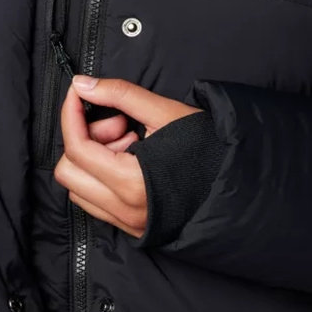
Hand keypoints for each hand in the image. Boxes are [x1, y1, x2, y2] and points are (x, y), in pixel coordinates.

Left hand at [54, 75, 202, 238]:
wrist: (243, 183)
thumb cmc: (210, 148)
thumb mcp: (165, 112)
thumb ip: (120, 94)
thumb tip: (82, 84)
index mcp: (130, 181)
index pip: (77, 146)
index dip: (71, 113)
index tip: (79, 93)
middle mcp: (124, 209)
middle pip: (69, 170)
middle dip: (86, 138)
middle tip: (120, 124)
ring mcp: (128, 222)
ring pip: (79, 188)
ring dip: (94, 159)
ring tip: (132, 142)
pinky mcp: (133, 227)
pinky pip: (96, 202)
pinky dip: (101, 175)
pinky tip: (133, 160)